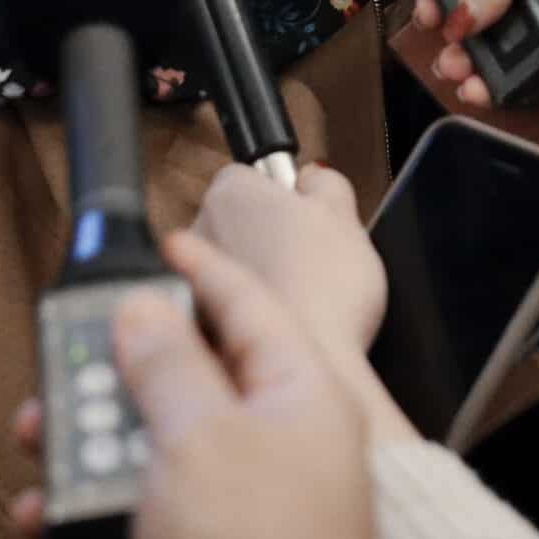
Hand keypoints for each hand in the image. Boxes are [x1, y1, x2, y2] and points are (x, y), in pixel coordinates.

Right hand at [11, 232, 374, 538]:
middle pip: (191, 376)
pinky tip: (49, 512)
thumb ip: (167, 365)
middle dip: (116, 367)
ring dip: (90, 440)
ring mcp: (247, 503)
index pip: (249, 305)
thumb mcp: (199, 437)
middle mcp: (281, 443)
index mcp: (301, 395)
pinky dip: (92, 506)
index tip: (160, 242)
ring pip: (156, 446)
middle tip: (63, 359)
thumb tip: (142, 310)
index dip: (200, 269)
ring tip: (40, 439)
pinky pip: (145, 511)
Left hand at [191, 161, 385, 355]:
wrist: (311, 365)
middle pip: (239, 221)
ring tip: (303, 295)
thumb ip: (326, 181)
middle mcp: (201, 231)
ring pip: (234, 266)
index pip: (248, 173)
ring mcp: (194, 279)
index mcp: (231, 192)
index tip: (306, 214)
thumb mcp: (344, 215)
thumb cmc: (326, 290)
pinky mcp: (200, 325)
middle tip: (312, 257)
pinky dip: (252, 313)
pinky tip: (286, 322)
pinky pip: (228, 307)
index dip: (283, 195)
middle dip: (270, 235)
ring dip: (260, 276)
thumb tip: (315, 176)